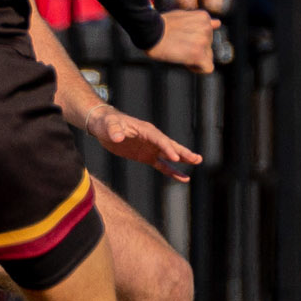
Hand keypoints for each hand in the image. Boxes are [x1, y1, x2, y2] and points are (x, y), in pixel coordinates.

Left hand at [85, 104, 203, 181]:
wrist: (103, 126)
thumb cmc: (107, 123)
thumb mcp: (109, 125)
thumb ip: (114, 130)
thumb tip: (117, 137)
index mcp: (146, 130)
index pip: (160, 140)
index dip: (167, 148)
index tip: (176, 158)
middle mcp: (152, 139)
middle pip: (170, 146)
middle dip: (183, 153)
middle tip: (197, 159)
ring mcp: (151, 148)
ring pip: (170, 155)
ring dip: (183, 159)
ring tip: (197, 162)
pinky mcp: (146, 157)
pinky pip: (162, 165)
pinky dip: (172, 171)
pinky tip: (183, 178)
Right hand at [147, 8, 218, 73]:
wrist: (150, 32)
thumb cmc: (162, 25)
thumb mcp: (183, 16)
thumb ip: (200, 22)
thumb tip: (217, 23)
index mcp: (204, 17)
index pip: (208, 34)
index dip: (195, 39)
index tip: (183, 39)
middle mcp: (207, 28)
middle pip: (208, 46)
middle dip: (196, 49)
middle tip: (179, 46)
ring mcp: (203, 41)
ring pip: (207, 57)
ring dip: (195, 58)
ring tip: (180, 52)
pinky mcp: (198, 54)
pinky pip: (208, 68)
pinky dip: (198, 69)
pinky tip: (186, 63)